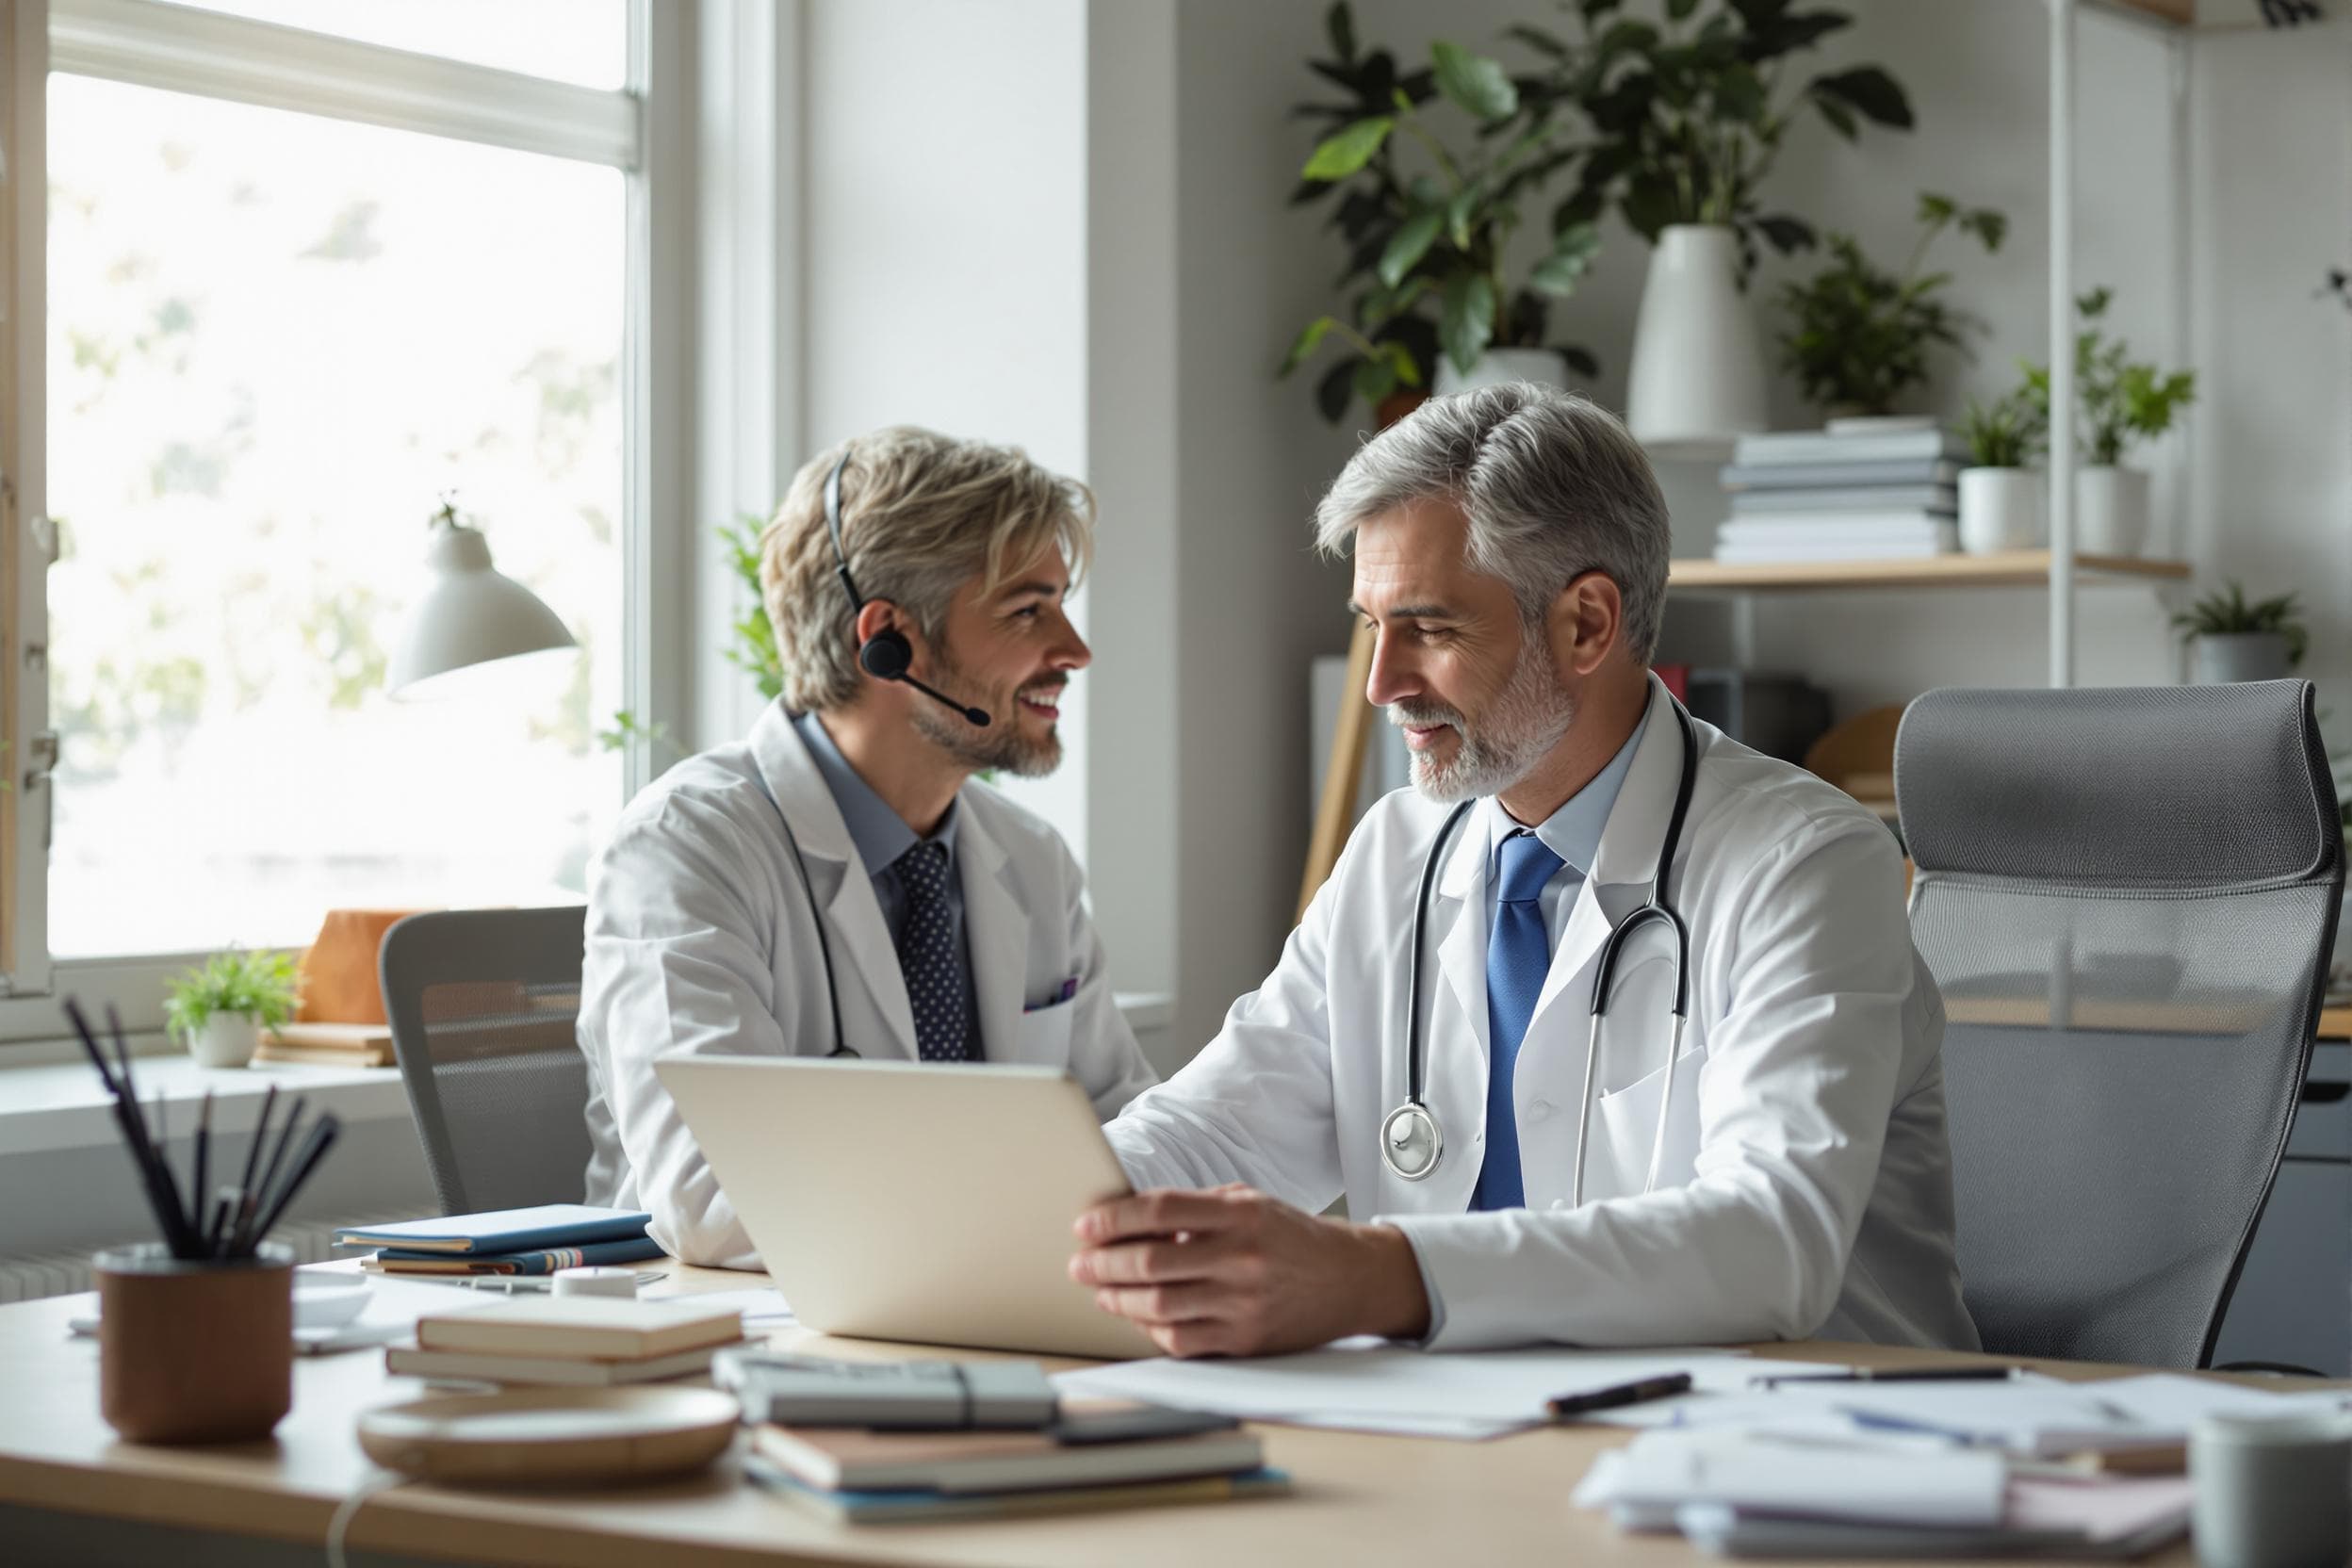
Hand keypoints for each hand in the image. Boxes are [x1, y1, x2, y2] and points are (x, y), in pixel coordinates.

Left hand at [1069, 1184, 1429, 1356]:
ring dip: (1117, 1299)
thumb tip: (1130, 1219)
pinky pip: (1181, 1339)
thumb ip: (1196, 1209)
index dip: (1114, 1219)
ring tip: (1100, 1291)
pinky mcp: (1246, 1340)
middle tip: (1080, 1264)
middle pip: (1151, 1262)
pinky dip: (1149, 1329)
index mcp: (1240, 1214)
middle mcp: (1241, 1257)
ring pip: (1159, 1306)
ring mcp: (1243, 1303)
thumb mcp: (1250, 1204)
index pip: (1160, 1210)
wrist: (1351, 1279)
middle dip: (1104, 1264)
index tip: (1085, 1226)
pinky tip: (1137, 1317)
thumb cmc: (1290, 1237)